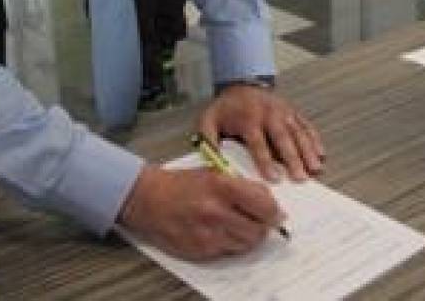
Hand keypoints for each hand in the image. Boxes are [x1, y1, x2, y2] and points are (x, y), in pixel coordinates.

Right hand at [118, 166, 283, 260]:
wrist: (147, 198)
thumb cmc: (181, 184)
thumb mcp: (214, 172)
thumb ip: (243, 186)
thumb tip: (270, 202)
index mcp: (222, 186)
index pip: (265, 206)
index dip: (274, 212)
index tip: (276, 214)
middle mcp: (216, 211)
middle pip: (259, 230)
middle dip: (263, 226)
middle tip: (259, 221)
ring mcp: (208, 233)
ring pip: (246, 243)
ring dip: (248, 236)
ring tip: (238, 225)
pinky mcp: (200, 250)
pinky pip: (228, 251)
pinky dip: (230, 243)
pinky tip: (220, 231)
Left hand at [198, 85, 324, 181]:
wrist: (242, 84)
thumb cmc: (226, 109)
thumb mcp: (209, 120)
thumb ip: (208, 140)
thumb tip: (211, 163)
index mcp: (248, 119)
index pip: (258, 142)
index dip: (265, 161)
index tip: (273, 178)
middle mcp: (268, 114)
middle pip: (283, 138)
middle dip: (293, 159)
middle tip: (300, 178)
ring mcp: (283, 112)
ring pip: (298, 133)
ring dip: (308, 151)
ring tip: (315, 169)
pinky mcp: (293, 112)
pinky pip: (306, 126)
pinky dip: (315, 140)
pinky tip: (321, 155)